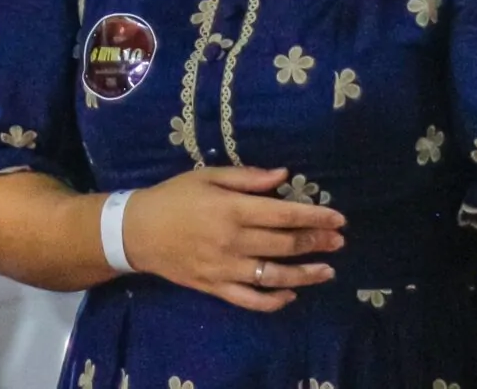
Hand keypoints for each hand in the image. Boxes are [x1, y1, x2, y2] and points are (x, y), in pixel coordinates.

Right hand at [120, 166, 345, 311]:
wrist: (137, 231)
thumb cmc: (174, 197)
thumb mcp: (207, 176)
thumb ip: (247, 178)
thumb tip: (284, 175)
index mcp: (232, 209)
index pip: (284, 214)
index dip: (315, 216)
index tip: (338, 218)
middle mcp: (232, 240)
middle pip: (285, 245)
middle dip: (317, 242)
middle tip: (339, 241)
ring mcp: (225, 268)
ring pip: (274, 276)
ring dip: (306, 275)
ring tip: (328, 271)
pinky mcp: (215, 287)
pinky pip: (250, 300)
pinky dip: (273, 300)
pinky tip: (290, 295)